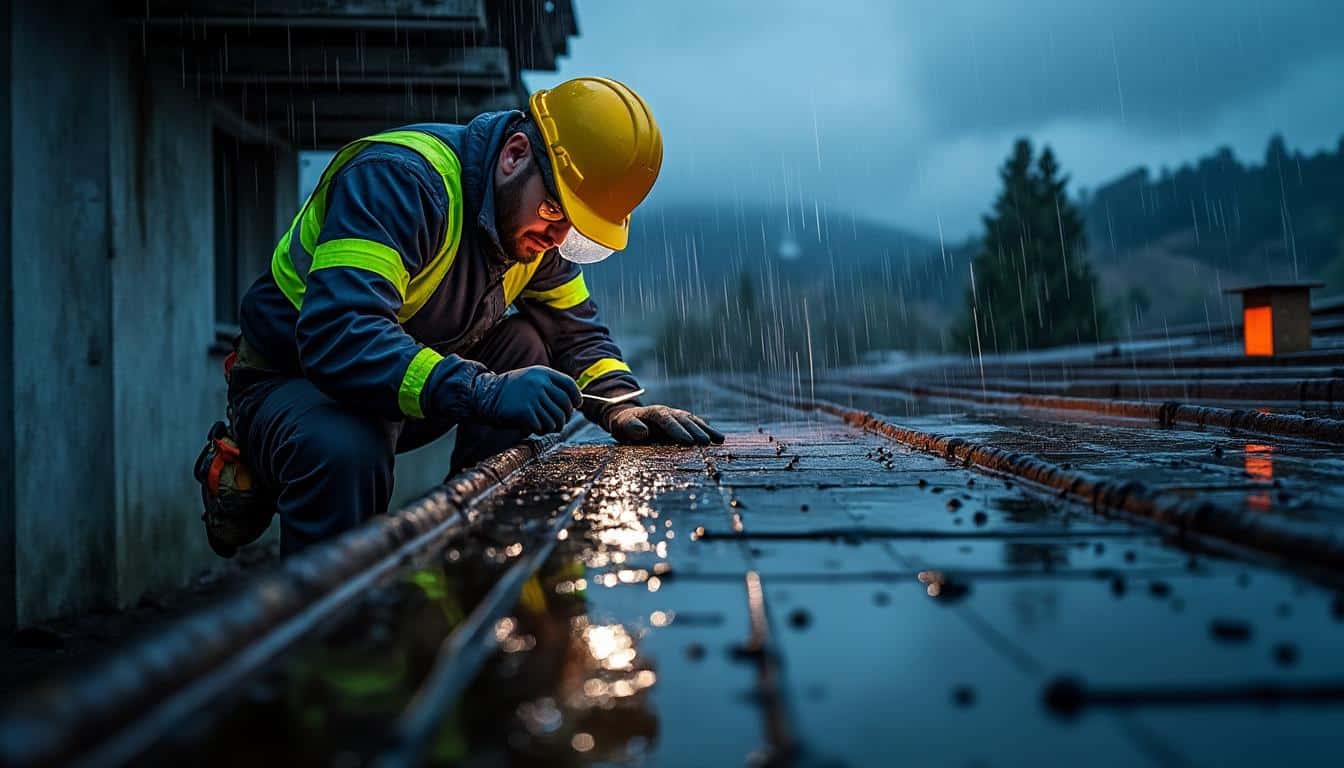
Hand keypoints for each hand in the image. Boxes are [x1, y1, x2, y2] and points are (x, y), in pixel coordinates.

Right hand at [475, 366, 581, 433]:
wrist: (487, 395)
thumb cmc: (512, 389)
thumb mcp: (531, 378)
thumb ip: (550, 385)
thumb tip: (574, 402)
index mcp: (543, 373)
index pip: (569, 385)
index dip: (576, 397)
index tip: (576, 405)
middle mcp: (540, 384)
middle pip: (565, 405)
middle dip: (566, 416)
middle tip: (561, 421)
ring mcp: (533, 398)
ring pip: (556, 418)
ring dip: (554, 426)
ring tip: (547, 426)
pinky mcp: (526, 412)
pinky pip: (543, 426)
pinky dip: (541, 430)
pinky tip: (535, 427)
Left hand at [605, 404, 725, 445]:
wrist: (628, 419)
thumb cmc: (624, 424)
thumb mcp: (622, 425)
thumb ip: (631, 427)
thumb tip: (643, 432)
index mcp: (654, 412)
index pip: (667, 420)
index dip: (677, 430)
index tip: (687, 441)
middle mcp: (669, 412)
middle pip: (684, 420)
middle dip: (695, 431)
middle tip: (705, 443)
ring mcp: (677, 416)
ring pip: (694, 421)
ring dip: (706, 430)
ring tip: (719, 440)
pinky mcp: (682, 422)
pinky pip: (697, 424)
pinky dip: (708, 430)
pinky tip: (718, 438)